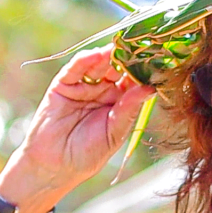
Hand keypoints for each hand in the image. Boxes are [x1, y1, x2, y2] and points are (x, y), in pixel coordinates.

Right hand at [0, 45, 154, 197]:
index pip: (133, 81)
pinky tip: (96, 54)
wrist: (54, 167)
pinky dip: (85, 60)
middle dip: (127, 57)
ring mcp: (83, 86)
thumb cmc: (87, 154)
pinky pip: (75, 69)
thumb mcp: (114, 132)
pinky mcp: (63, 85)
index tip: (157, 59)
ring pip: (98, 65)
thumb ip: (129, 109)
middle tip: (140, 45)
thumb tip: (150, 88)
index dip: (143, 71)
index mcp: (119, 103)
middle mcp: (102, 91)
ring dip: (108, 55)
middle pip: (117, 68)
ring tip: (120, 46)